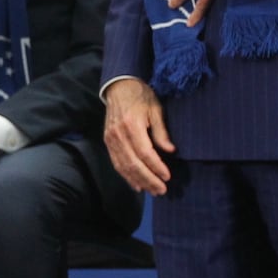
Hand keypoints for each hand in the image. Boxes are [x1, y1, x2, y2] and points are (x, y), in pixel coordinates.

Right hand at [102, 77, 173, 195]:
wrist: (119, 87)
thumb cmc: (141, 97)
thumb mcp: (155, 110)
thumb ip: (161, 131)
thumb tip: (170, 150)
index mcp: (131, 125)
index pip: (145, 152)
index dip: (156, 166)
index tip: (168, 176)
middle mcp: (118, 134)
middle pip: (133, 163)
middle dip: (148, 179)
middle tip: (161, 190)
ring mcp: (110, 139)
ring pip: (123, 165)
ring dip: (137, 180)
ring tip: (151, 190)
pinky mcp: (107, 141)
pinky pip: (116, 162)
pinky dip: (125, 175)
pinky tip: (136, 184)